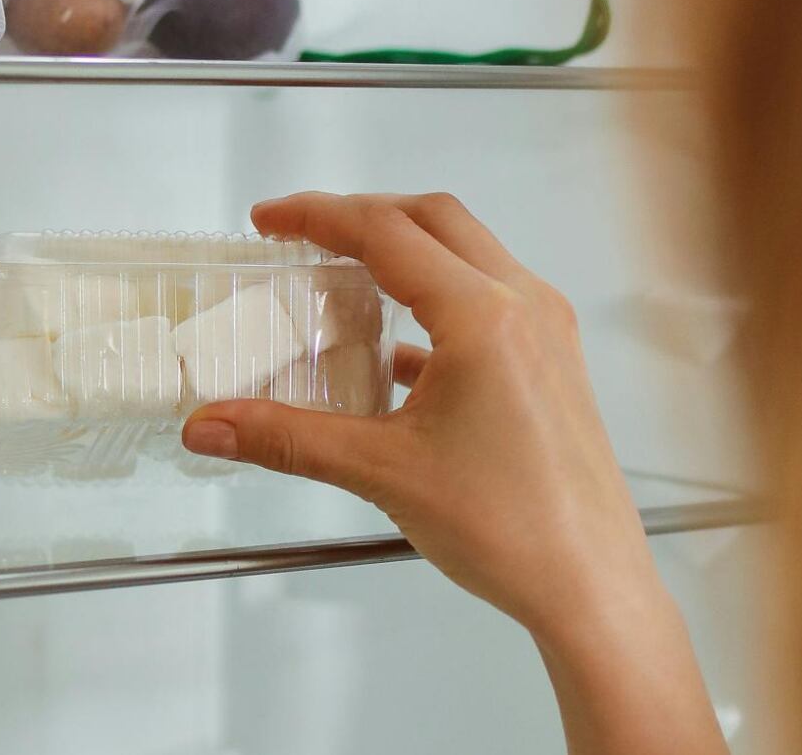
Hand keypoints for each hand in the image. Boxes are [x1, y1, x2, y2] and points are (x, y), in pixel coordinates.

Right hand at [184, 193, 726, 754]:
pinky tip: (396, 350)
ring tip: (345, 276)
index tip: (269, 220)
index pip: (386, 233)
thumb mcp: (382, 473)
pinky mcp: (554, 361)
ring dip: (405, 250)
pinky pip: (490, 300)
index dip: (317, 216)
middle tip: (302, 234)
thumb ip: (287, 439)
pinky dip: (436, 300)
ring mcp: (547, 331)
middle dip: (362, 216)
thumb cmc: (511, 528)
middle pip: (433, 220)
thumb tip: (211, 426)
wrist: (590, 585)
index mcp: (483, 316)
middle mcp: (524, 306)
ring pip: (468, 253)